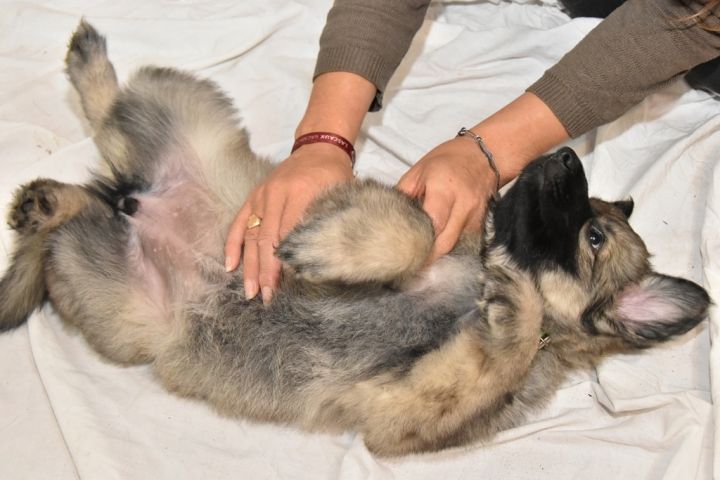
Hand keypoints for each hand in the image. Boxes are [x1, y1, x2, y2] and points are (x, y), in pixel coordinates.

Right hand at [224, 143, 353, 303]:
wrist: (319, 149)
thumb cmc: (334, 176)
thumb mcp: (339, 195)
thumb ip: (327, 221)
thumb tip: (319, 258)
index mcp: (301, 193)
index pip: (289, 235)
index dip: (286, 262)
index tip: (286, 287)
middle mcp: (276, 195)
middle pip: (267, 240)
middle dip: (266, 272)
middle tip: (266, 297)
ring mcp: (261, 196)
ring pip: (252, 236)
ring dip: (249, 265)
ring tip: (250, 291)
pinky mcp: (253, 197)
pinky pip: (238, 223)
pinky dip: (233, 245)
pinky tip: (230, 266)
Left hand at [396, 136, 497, 260]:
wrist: (485, 156)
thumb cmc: (448, 160)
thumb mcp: (418, 171)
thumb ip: (404, 194)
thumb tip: (390, 217)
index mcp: (444, 189)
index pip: (433, 224)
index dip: (419, 241)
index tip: (404, 252)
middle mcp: (464, 205)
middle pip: (445, 242)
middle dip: (427, 256)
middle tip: (410, 264)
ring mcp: (476, 216)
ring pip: (455, 245)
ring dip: (438, 252)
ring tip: (421, 257)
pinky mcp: (482, 224)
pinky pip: (463, 241)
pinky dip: (449, 245)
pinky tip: (438, 246)